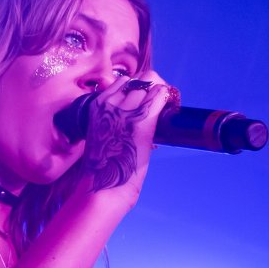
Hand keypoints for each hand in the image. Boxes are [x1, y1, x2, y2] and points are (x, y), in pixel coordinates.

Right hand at [83, 76, 176, 196]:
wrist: (103, 187)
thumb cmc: (104, 166)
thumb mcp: (100, 133)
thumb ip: (111, 118)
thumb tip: (130, 110)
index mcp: (98, 104)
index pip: (125, 81)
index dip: (140, 88)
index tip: (147, 101)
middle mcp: (110, 103)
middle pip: (141, 80)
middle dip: (153, 89)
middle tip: (161, 106)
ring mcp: (125, 111)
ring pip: (151, 84)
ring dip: (161, 94)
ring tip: (166, 109)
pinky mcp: (141, 121)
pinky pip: (160, 96)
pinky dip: (167, 99)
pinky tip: (170, 107)